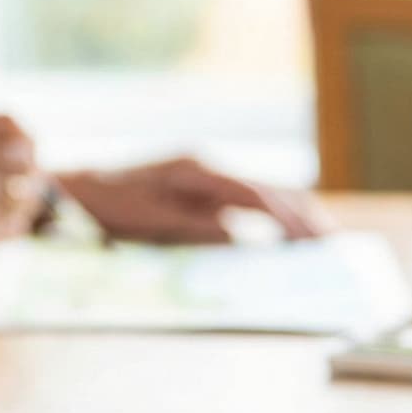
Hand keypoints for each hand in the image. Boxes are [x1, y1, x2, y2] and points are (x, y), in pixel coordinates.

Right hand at [0, 116, 45, 287]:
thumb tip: (23, 154)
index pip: (11, 124)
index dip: (22, 146)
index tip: (21, 164)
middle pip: (25, 153)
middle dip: (26, 176)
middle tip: (14, 198)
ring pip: (23, 191)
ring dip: (14, 208)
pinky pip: (13, 224)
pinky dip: (4, 232)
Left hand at [55, 157, 327, 243]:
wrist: (77, 188)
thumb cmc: (107, 205)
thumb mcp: (147, 221)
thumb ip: (193, 229)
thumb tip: (238, 238)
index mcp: (196, 172)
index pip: (254, 195)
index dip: (286, 218)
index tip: (312, 241)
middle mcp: (207, 168)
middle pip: (269, 189)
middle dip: (303, 216)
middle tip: (334, 245)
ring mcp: (206, 176)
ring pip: (264, 192)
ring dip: (295, 214)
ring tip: (325, 240)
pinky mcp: (202, 188)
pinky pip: (246, 201)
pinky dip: (273, 216)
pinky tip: (290, 236)